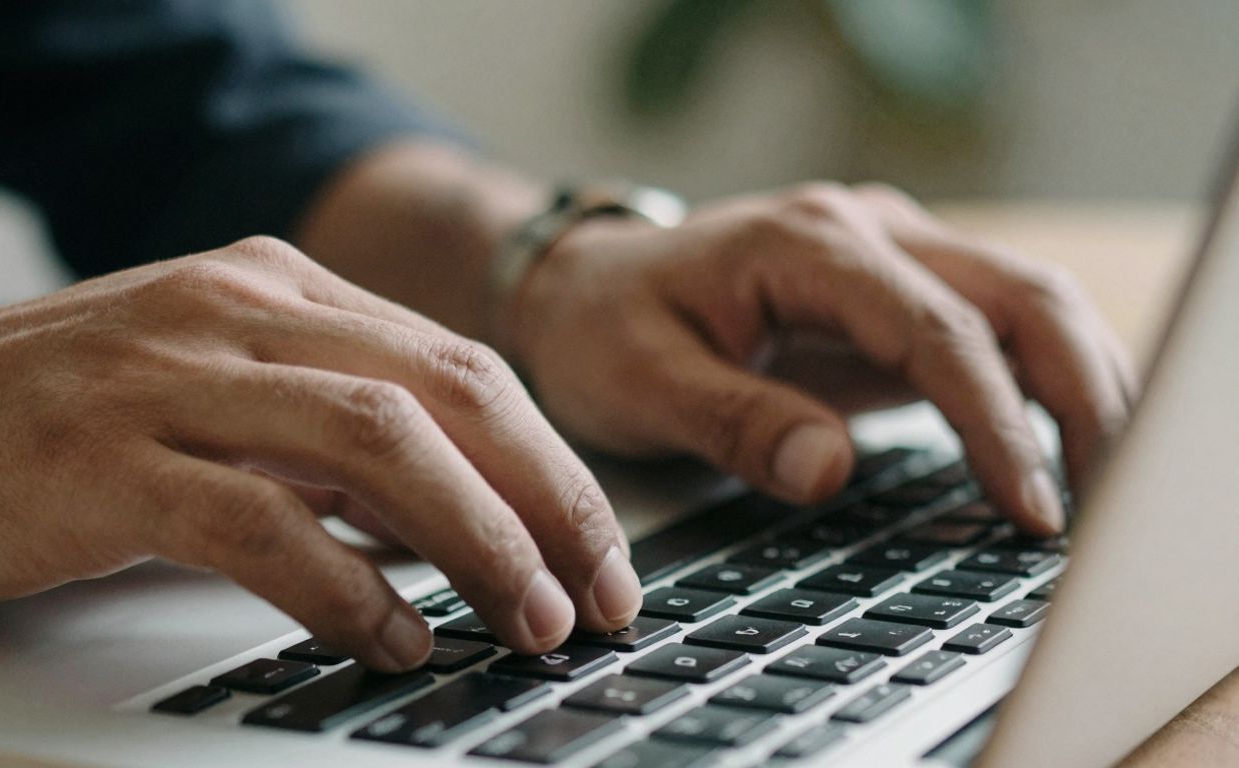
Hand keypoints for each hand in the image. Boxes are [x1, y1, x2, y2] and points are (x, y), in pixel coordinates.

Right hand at [0, 237, 641, 669]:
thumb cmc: (56, 419)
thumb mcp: (217, 396)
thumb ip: (328, 437)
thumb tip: (452, 511)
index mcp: (278, 288)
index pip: (461, 369)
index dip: (551, 463)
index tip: (602, 547)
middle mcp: (238, 314)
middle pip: (448, 394)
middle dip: (546, 500)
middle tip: (599, 593)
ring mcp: (170, 379)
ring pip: (378, 445)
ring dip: (476, 539)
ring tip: (526, 620)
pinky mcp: (105, 460)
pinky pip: (262, 523)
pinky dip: (346, 588)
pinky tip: (394, 638)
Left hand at [507, 183, 1136, 534]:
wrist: (585, 288)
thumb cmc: (603, 329)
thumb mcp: (642, 382)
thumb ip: (734, 422)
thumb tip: (829, 471)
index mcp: (804, 245)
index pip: (936, 328)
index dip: (994, 421)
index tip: (1029, 507)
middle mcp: (866, 234)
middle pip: (1022, 296)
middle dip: (1084, 396)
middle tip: (1106, 504)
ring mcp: (890, 258)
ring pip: (1030, 305)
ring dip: (1082, 389)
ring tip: (1105, 488)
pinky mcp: (897, 297)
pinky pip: (997, 333)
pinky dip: (1043, 389)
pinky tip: (1063, 453)